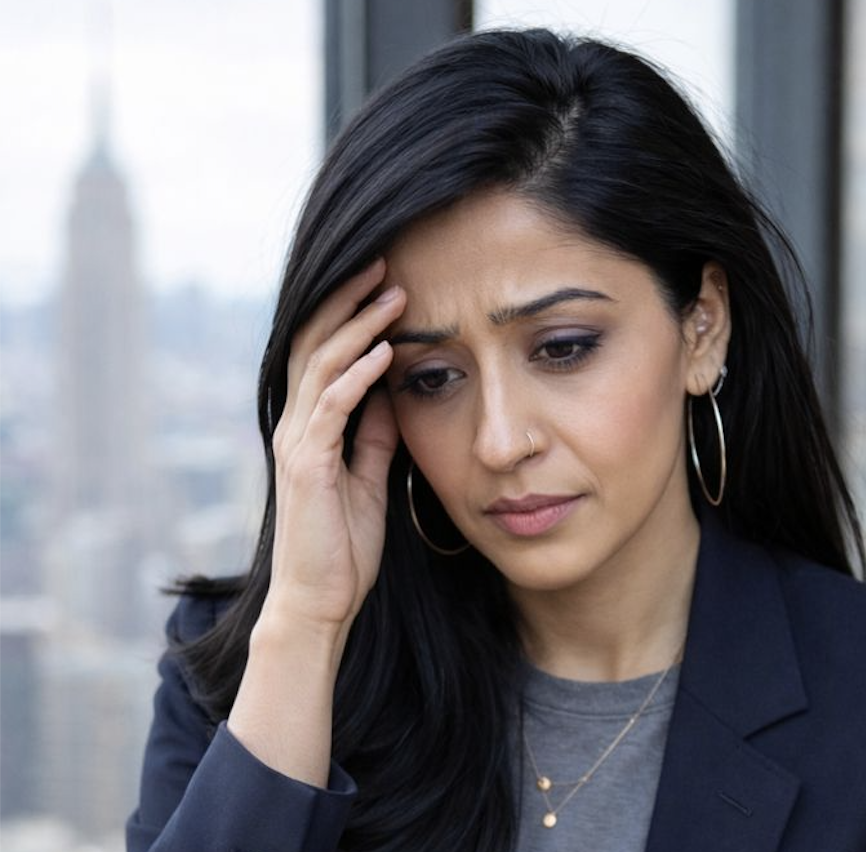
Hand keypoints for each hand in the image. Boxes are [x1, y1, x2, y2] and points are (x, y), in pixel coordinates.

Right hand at [265, 258, 405, 638]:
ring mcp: (296, 443)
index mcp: (310, 426)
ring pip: (322, 366)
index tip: (385, 282)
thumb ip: (374, 434)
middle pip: (314, 343)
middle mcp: (295, 425)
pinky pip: (332, 409)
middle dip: (348, 300)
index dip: (348, 314)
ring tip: (393, 293)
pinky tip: (384, 352)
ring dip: (359, 326)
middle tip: (383, 262)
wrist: (320, 602)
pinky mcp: (306, 466)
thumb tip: (392, 391)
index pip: (323, 353)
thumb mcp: (368, 478)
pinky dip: (358, 376)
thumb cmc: (343, 545)